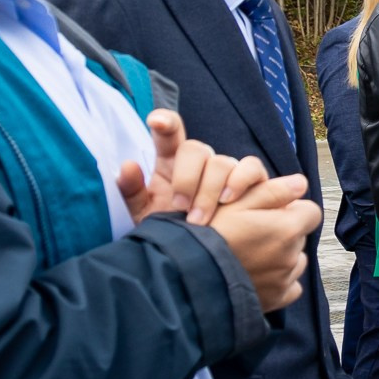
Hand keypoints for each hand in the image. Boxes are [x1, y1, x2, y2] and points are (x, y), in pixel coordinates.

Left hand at [120, 113, 269, 224]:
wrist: (206, 257)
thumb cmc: (175, 233)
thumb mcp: (146, 217)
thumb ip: (132, 192)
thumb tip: (126, 166)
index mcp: (172, 163)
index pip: (170, 133)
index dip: (166, 122)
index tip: (156, 122)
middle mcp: (201, 162)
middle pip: (196, 148)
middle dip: (187, 178)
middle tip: (180, 207)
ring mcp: (227, 169)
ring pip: (221, 161)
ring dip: (209, 191)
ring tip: (200, 219)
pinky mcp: (252, 180)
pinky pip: (251, 167)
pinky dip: (240, 180)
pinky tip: (228, 200)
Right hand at [197, 172, 319, 310]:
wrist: (188, 276)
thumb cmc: (209, 235)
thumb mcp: (235, 204)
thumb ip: (272, 191)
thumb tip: (300, 183)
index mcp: (287, 228)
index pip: (310, 212)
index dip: (291, 210)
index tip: (270, 213)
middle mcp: (291, 256)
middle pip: (299, 237)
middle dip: (283, 232)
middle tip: (252, 233)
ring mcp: (284, 280)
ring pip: (294, 261)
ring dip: (280, 256)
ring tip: (250, 255)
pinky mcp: (276, 300)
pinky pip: (289, 287)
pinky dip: (277, 281)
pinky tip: (255, 275)